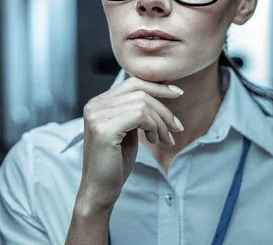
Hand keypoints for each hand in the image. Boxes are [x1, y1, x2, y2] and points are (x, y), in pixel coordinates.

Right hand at [76, 76, 183, 210]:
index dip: (157, 86)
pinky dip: (154, 127)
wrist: (100, 190)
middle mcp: (94, 106)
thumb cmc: (115, 162)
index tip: (177, 94)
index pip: (132, 82)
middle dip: (164, 109)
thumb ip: (136, 110)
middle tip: (176, 127)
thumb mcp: (128, 129)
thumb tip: (162, 92)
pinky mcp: (104, 129)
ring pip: (143, 104)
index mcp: (98, 103)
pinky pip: (141, 115)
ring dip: (160, 122)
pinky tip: (153, 142)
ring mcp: (97, 116)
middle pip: (140, 91)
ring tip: (164, 139)